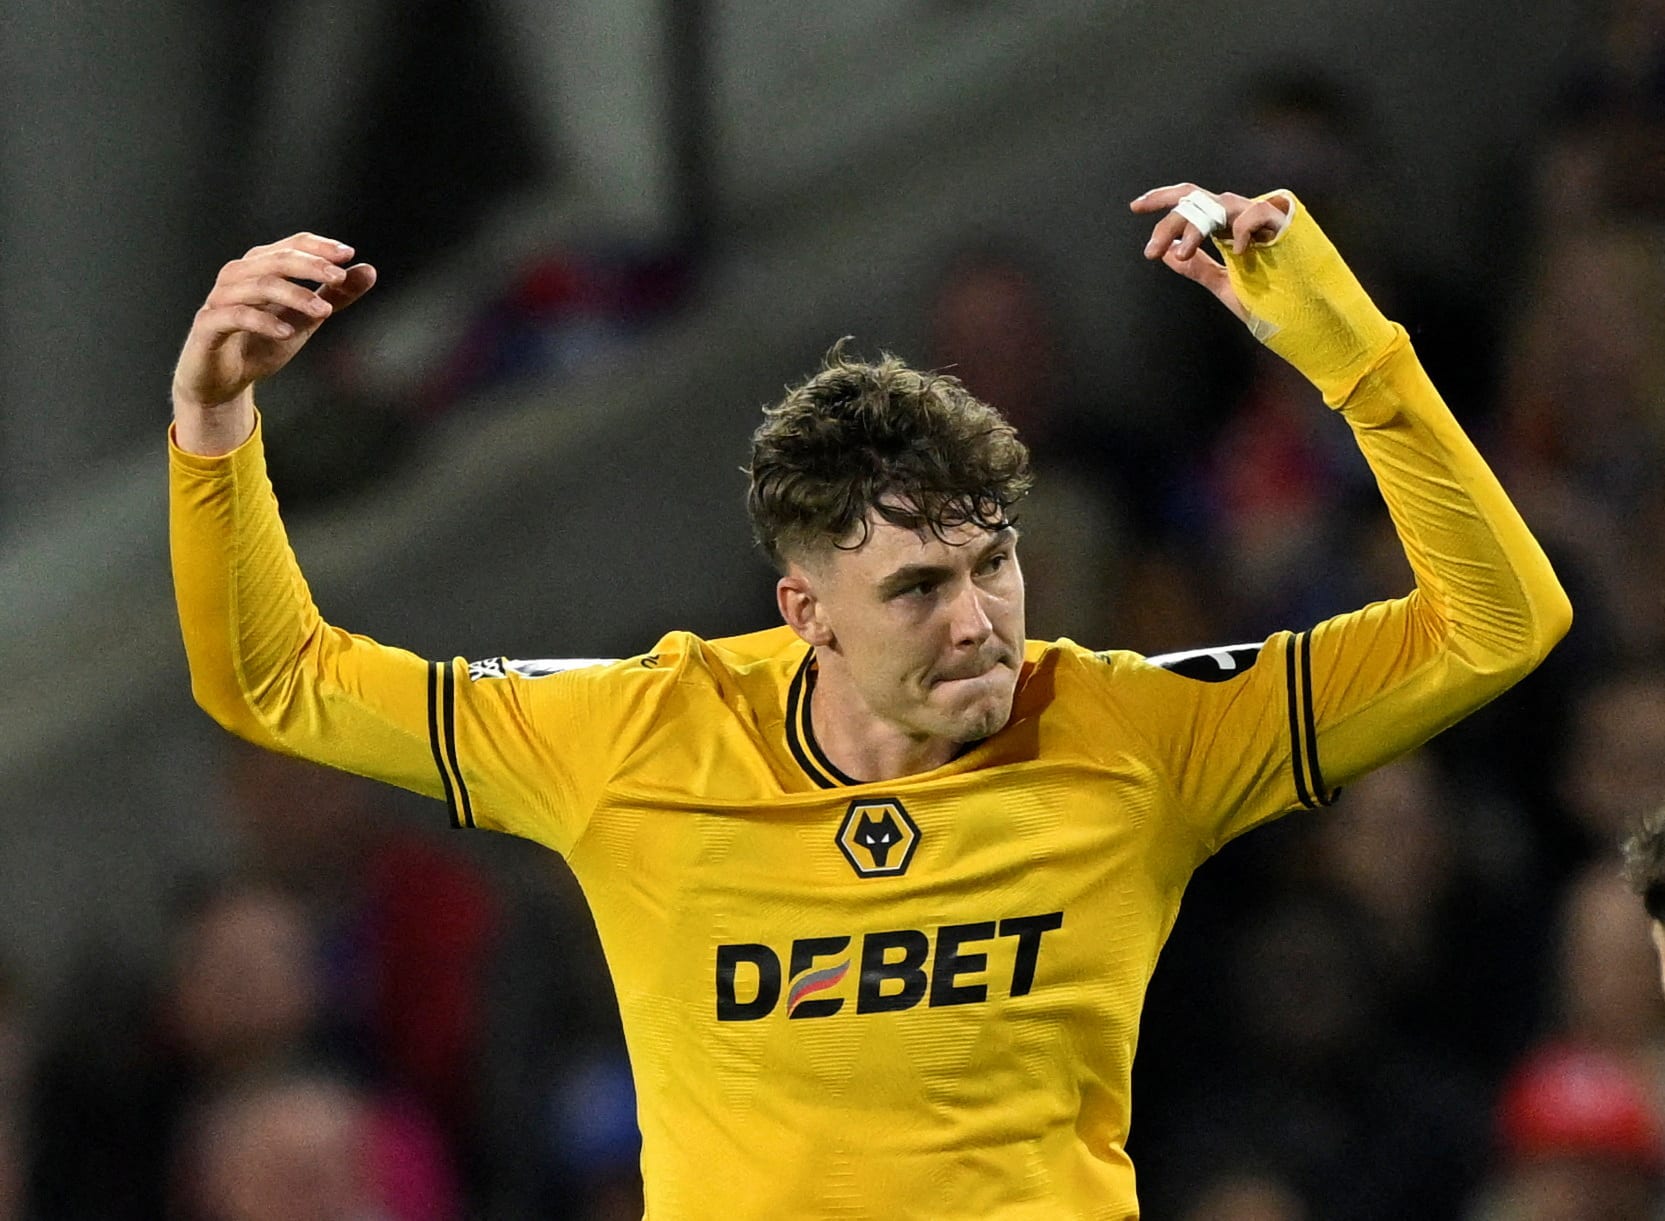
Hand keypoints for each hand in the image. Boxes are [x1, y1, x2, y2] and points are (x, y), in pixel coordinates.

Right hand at [172, 233, 375, 412]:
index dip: (318, 247)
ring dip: (295, 295)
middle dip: (311, 266)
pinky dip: (264, 322)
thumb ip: (335, 295)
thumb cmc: (261, 343)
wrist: (223, 381)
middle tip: (340, 277)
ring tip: (323, 310)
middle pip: (276, 260)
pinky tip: (287, 333)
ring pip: (258, 285)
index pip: (291, 246)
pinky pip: (236, 316)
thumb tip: (368, 270)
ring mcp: (220, 299)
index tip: (348, 254)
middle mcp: (237, 276)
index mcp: (259, 267)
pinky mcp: (208, 325)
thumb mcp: (306, 319)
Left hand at [1128, 184, 1290, 322]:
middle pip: (1197, 199)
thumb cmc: (1270, 301)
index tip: (1135, 207)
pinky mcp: (1284, 224)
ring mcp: (1260, 218)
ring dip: (1197, 228)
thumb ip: (1195, 267)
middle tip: (1152, 247)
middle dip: (1171, 218)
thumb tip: (1165, 253)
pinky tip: (1241, 251)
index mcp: (1225, 227)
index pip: (1190, 203)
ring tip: (1184, 253)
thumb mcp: (1222, 284)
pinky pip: (1256, 213)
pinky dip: (1243, 230)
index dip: (1163, 199)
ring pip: (1219, 205)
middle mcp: (1239, 217)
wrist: (1304, 319)